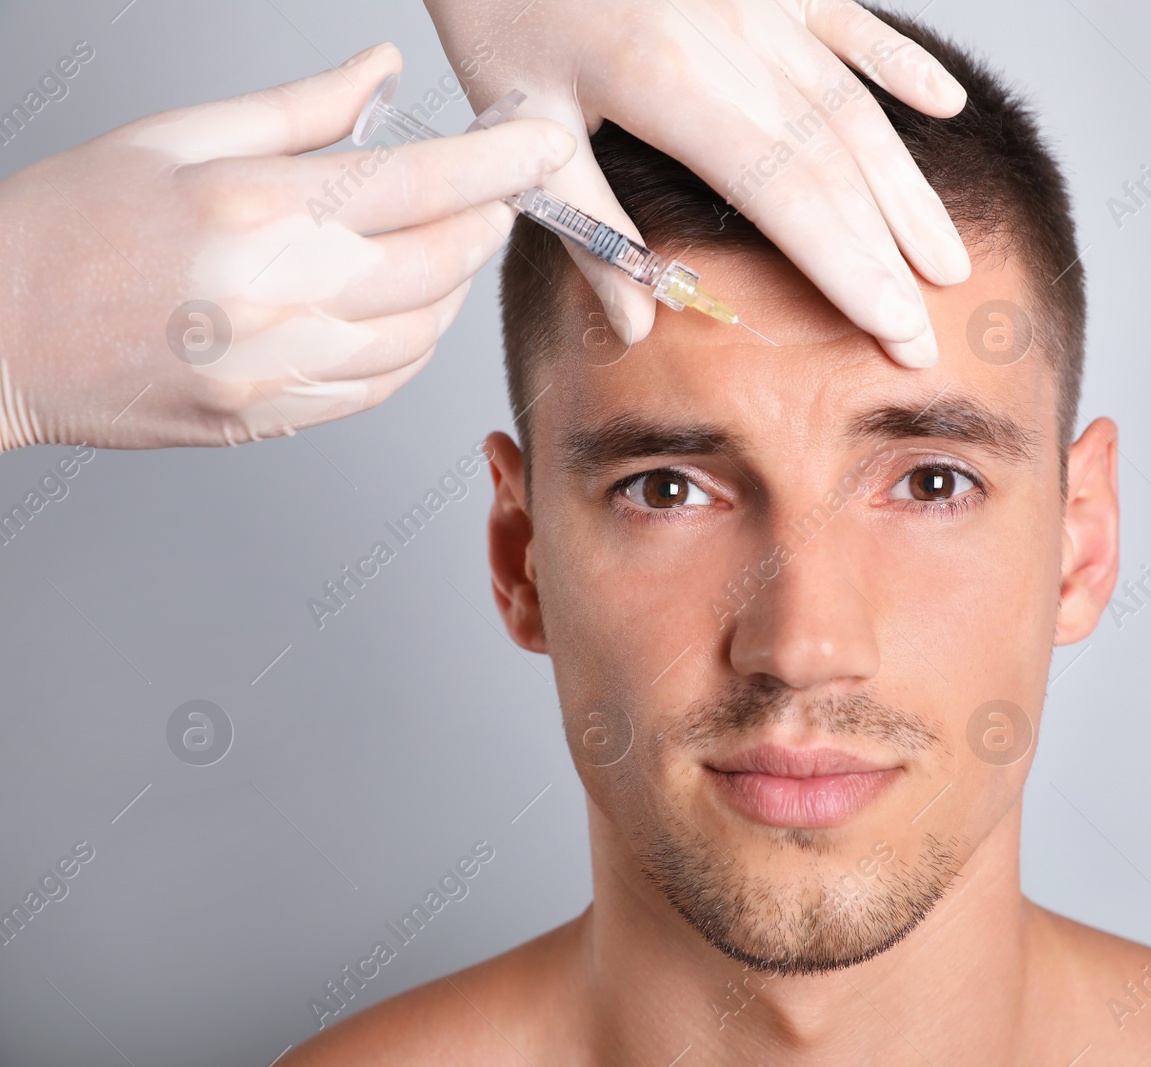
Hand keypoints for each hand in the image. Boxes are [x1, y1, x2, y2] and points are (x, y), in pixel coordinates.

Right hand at [0, 43, 575, 450]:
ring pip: (426, 328)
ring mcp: (282, 366)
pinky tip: (406, 305)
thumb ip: (298, 110)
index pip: (423, 183)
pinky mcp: (277, 417)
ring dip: (457, 282)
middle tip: (496, 191)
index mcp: (257, 208)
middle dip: (488, 219)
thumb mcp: (175, 136)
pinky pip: (386, 383)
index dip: (502, 163)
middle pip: (442, 259)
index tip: (544, 144)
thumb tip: (381, 71)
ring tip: (446, 242)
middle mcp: (282, 294)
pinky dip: (418, 341)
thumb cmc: (68, 226)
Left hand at [424, 0, 970, 366]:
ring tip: (946, 261)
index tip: (894, 331)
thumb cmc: (499, 0)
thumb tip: (638, 323)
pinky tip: (947, 105)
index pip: (785, 197)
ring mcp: (758, 2)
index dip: (848, 271)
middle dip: (889, 258)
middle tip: (928, 335)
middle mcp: (733, 39)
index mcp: (669, 83)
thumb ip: (588, 224)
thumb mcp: (521, 120)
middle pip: (835, 166)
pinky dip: (899, 65)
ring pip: (854, 107)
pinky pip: (849, 22)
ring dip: (906, 190)